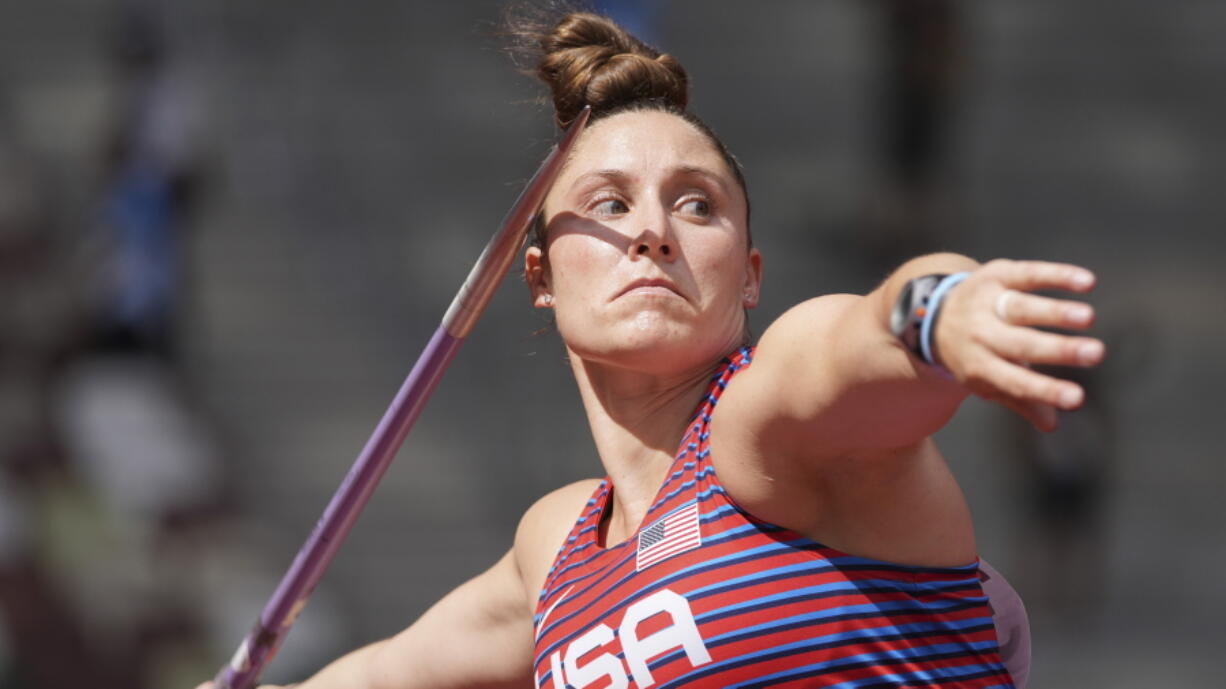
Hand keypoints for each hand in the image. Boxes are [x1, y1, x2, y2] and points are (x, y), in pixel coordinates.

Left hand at [934, 259, 1103, 430]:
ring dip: (1055, 311)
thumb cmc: (972, 353)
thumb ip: (1020, 399)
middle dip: (1059, 349)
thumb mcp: (987, 381)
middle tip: (1095, 353)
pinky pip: (1027, 273)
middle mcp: (980, 334)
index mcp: (978, 365)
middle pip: (1021, 343)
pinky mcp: (995, 275)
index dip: (1044, 391)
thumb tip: (1052, 424)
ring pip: (1021, 307)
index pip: (1014, 382)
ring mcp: (986, 302)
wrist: (934, 313)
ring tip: (1088, 318)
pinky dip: (1056, 275)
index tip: (1077, 399)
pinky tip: (1086, 281)